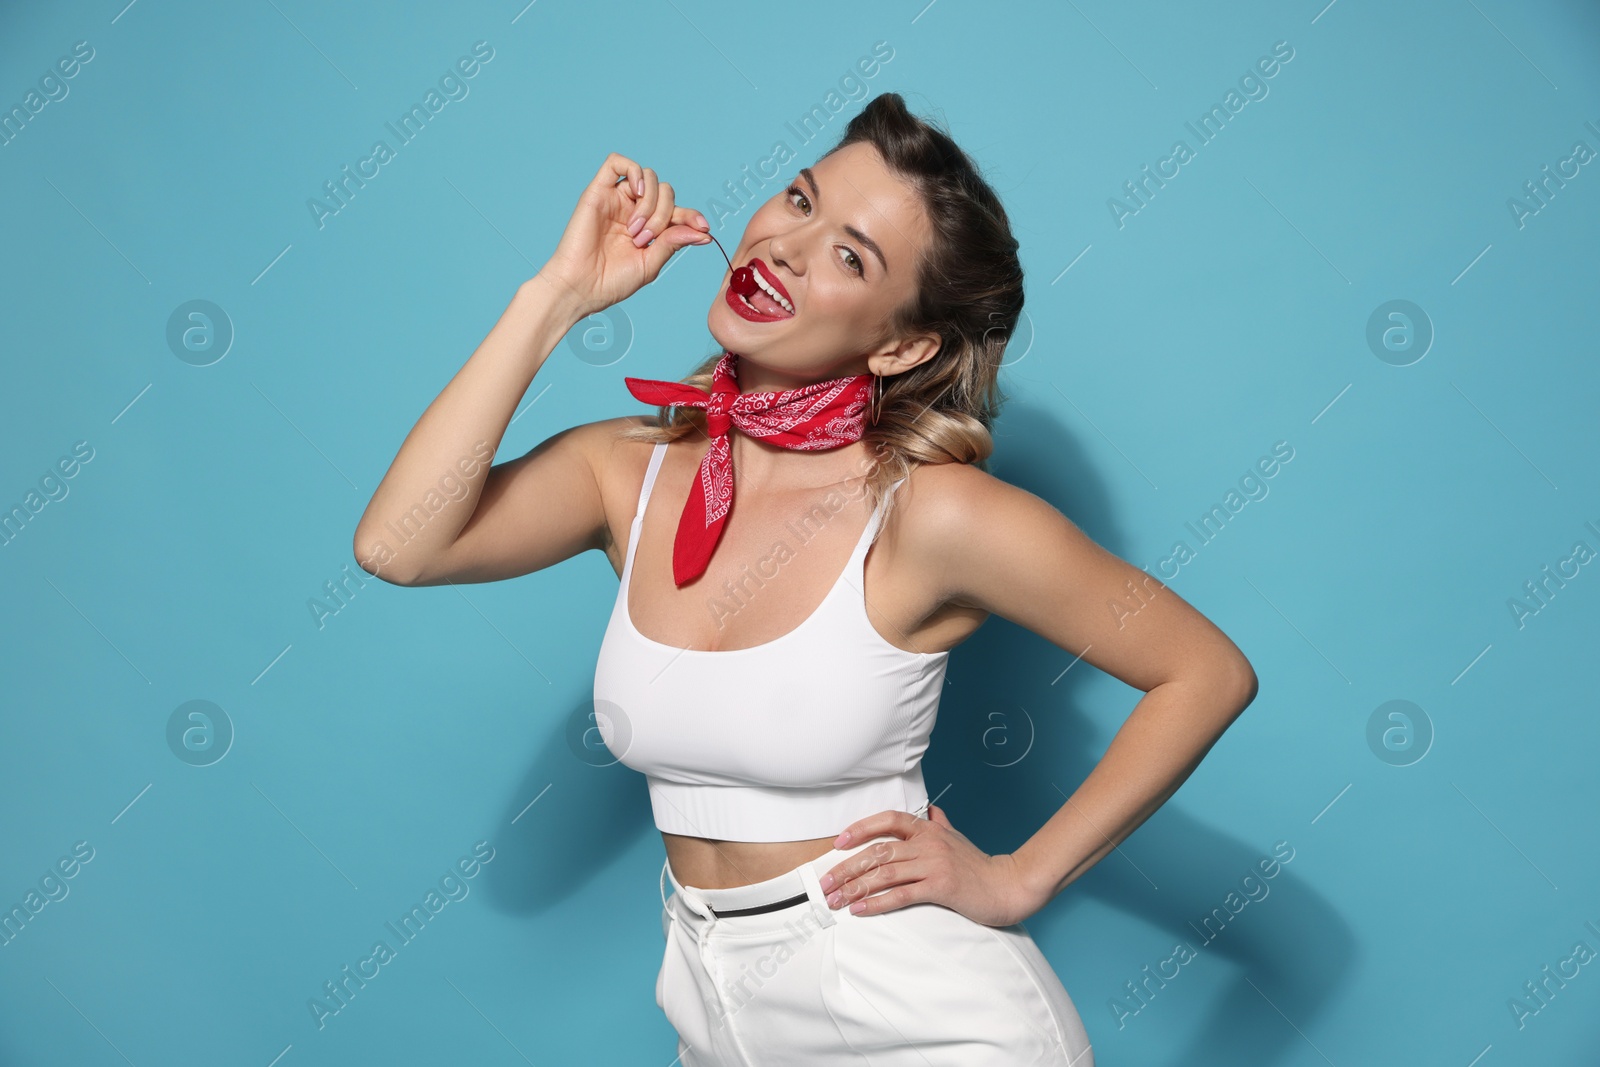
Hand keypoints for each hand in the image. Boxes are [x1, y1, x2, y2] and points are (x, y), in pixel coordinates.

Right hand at [538, 152, 711, 318]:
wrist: (580, 286)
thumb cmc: (611, 281)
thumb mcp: (650, 264)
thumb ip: (673, 242)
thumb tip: (704, 232)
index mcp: (648, 229)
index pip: (677, 211)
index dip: (692, 215)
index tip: (704, 228)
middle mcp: (633, 211)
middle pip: (665, 191)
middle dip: (664, 214)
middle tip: (646, 239)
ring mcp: (616, 200)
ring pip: (648, 177)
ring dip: (650, 203)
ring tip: (634, 229)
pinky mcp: (597, 192)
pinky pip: (617, 163)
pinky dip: (634, 171)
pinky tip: (637, 193)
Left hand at [816, 805, 1049, 926]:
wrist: (1008, 886)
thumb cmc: (980, 866)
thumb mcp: (957, 838)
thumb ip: (940, 824)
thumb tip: (931, 810)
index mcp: (929, 829)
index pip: (888, 820)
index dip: (860, 829)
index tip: (838, 843)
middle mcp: (928, 843)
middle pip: (877, 851)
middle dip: (846, 868)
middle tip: (825, 884)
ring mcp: (934, 864)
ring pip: (884, 873)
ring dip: (855, 888)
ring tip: (835, 901)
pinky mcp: (940, 887)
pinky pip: (901, 895)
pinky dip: (877, 903)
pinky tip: (860, 910)